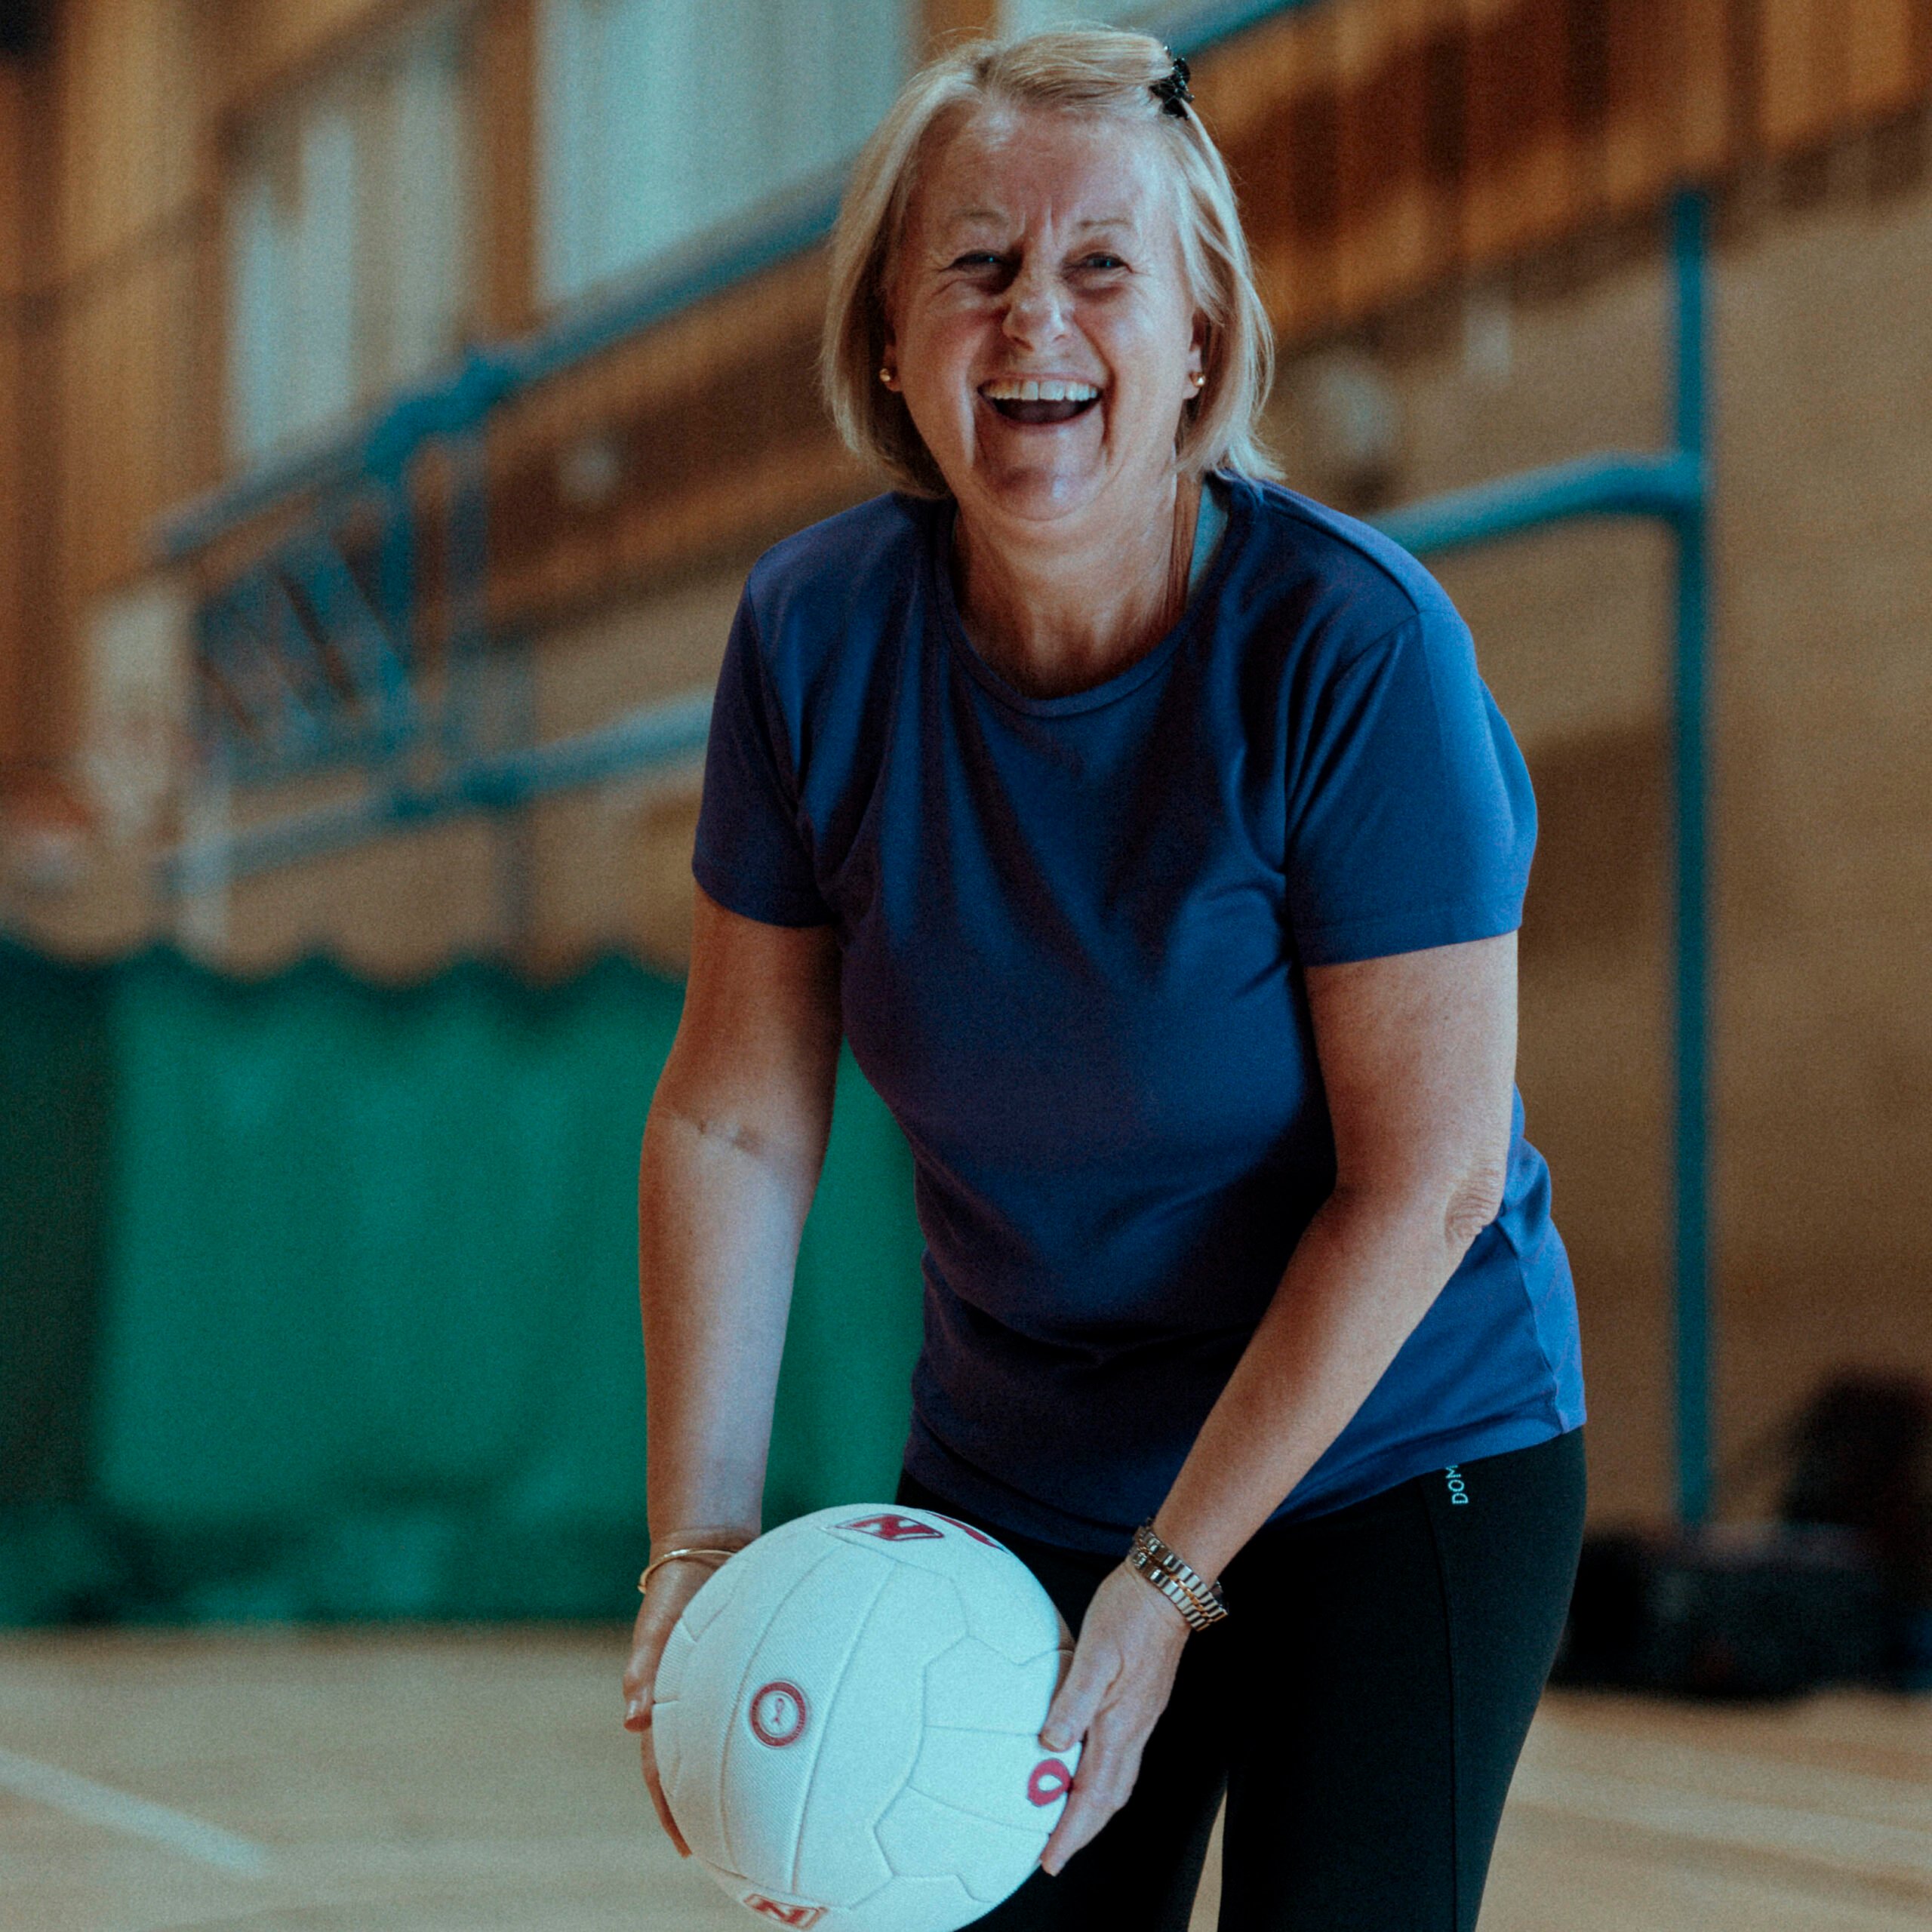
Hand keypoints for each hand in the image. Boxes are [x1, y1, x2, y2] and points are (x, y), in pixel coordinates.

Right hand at [621, 1554, 732, 1855]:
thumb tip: (632, 1717)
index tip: (685, 1845)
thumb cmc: (676, 1588)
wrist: (706, 1549)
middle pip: (687, 1765)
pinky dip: (744, 1737)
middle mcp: (682, 1699)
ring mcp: (707, 1685)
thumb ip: (642, 1668)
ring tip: (744, 1812)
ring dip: (720, 1776)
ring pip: (711, 1741)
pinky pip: (734, 1711)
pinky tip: (769, 1755)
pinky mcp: (732, 1669)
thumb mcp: (656, 1627)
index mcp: (659, 1699)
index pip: (660, 1768)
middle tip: (719, 1846)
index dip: (670, 1807)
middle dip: (696, 1805)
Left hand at [1036, 1561, 1190, 1875]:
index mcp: (1120, 1724)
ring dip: (1093, 1808)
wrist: (1166, 1588)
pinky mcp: (1142, 1703)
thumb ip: (1073, 1701)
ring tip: (1066, 1820)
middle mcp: (1134, 1729)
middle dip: (1082, 1831)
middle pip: (1109, 1799)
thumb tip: (1050, 1745)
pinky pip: (1122, 1757)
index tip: (1049, 1860)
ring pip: (1118, 1780)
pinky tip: (1085, 1766)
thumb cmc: (1128, 1613)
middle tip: (1053, 1852)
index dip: (1071, 1832)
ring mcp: (1141, 1717)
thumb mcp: (1093, 1653)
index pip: (1093, 1795)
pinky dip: (1102, 1778)